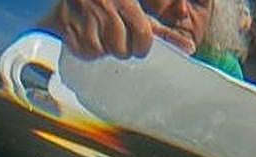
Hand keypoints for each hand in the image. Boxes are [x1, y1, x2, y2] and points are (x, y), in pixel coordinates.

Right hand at [45, 0, 173, 59]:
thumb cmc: (110, 2)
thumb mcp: (137, 8)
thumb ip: (162, 30)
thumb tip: (190, 49)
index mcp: (125, 0)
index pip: (144, 36)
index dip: (142, 46)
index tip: (138, 45)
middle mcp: (104, 7)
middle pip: (122, 50)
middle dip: (122, 48)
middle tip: (115, 36)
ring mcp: (84, 17)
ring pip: (102, 53)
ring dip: (103, 49)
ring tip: (99, 34)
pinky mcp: (66, 26)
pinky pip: (84, 52)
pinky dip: (85, 50)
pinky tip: (85, 35)